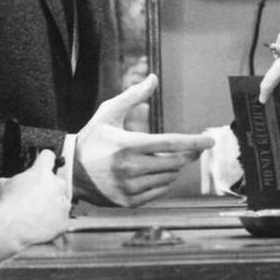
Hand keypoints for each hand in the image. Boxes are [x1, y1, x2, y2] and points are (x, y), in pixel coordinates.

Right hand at [0, 149, 70, 246]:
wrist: (8, 231)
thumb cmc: (3, 206)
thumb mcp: (0, 183)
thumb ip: (13, 178)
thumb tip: (14, 182)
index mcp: (41, 172)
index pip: (48, 156)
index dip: (43, 160)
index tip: (41, 164)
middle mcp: (56, 185)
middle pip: (55, 180)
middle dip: (45, 186)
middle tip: (31, 197)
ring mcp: (62, 204)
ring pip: (60, 199)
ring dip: (51, 204)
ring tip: (34, 214)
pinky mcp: (63, 221)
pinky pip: (61, 218)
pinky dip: (53, 221)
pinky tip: (39, 225)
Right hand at [74, 73, 213, 206]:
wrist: (70, 171)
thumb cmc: (93, 138)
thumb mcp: (109, 113)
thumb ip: (133, 96)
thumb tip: (153, 77)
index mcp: (128, 145)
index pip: (170, 143)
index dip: (194, 142)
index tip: (210, 140)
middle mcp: (130, 168)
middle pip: (175, 162)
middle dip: (187, 154)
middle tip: (192, 149)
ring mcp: (130, 187)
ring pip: (169, 178)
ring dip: (172, 168)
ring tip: (163, 159)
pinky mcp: (128, 202)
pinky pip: (159, 191)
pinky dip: (163, 182)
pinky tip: (154, 173)